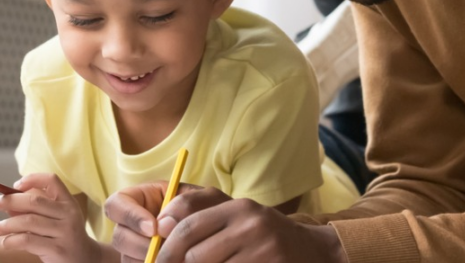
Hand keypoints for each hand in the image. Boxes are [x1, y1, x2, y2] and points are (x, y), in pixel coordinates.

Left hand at [0, 172, 99, 262]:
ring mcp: (64, 232)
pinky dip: (12, 240)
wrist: (84, 259)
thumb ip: (34, 210)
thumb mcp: (56, 219)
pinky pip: (28, 240)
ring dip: (7, 224)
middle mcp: (69, 214)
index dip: (32, 179)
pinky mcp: (57, 249)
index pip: (52, 181)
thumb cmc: (63, 236)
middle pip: (34, 201)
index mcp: (68, 202)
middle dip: (10, 200)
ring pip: (28, 221)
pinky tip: (6, 242)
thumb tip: (7, 204)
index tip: (15, 185)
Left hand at [105, 183, 347, 262]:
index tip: (154, 260)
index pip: (187, 226)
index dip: (165, 248)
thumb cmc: (262, 236)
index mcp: (238, 207)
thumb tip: (159, 226)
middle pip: (195, 254)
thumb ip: (201, 216)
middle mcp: (251, 225)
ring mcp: (263, 250)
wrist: (310, 251)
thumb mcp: (236, 217)